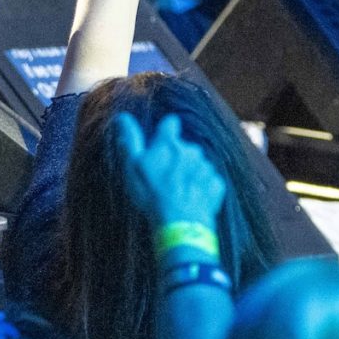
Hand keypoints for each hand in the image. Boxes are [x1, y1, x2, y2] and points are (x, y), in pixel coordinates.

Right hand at [114, 111, 226, 231]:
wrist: (179, 222)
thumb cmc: (151, 193)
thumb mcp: (133, 166)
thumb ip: (130, 139)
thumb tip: (122, 116)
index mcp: (170, 143)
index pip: (171, 123)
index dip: (166, 131)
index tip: (159, 142)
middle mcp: (191, 150)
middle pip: (184, 147)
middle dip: (176, 157)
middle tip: (163, 177)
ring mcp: (206, 167)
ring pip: (197, 164)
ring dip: (189, 173)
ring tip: (176, 191)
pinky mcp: (216, 184)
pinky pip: (208, 180)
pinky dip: (201, 187)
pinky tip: (190, 198)